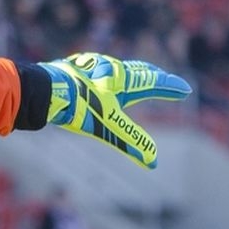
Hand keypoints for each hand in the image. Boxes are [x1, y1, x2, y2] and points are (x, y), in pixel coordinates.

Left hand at [38, 53, 191, 168]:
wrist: (44, 90)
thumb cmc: (78, 107)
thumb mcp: (108, 126)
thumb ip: (131, 141)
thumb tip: (152, 162)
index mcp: (122, 79)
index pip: (153, 82)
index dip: (170, 87)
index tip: (185, 89)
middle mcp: (109, 68)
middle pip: (138, 71)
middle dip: (154, 78)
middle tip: (165, 82)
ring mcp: (90, 65)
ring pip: (117, 69)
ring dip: (131, 75)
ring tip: (136, 79)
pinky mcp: (74, 68)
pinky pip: (97, 71)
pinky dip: (108, 76)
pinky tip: (99, 80)